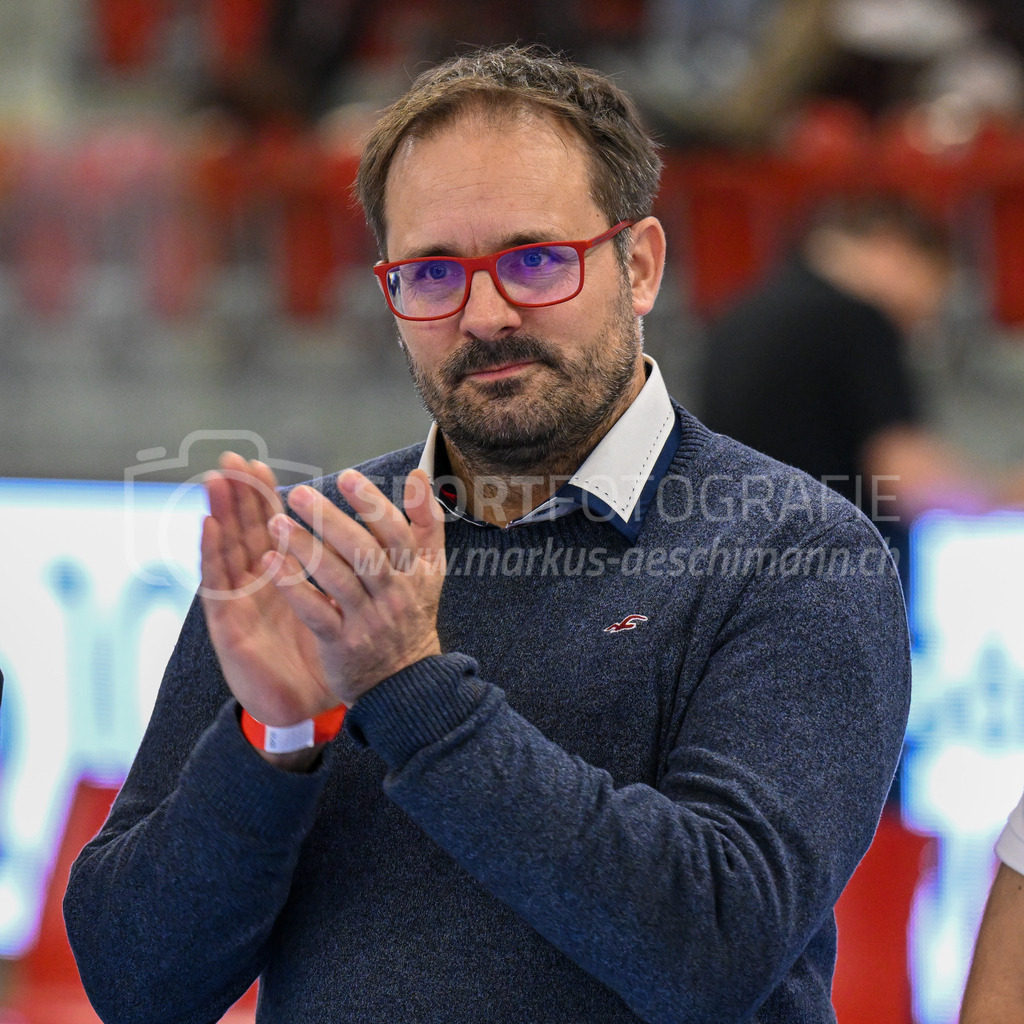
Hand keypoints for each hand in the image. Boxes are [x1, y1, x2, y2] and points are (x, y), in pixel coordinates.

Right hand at [201, 453, 338, 732]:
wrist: (307, 707)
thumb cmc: (321, 652)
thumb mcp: (339, 606)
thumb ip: (345, 571)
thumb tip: (365, 536)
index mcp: (285, 576)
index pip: (271, 528)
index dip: (262, 498)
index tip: (258, 465)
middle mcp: (259, 584)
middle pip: (244, 531)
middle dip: (237, 496)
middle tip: (230, 461)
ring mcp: (242, 603)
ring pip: (228, 550)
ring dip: (220, 514)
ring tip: (215, 482)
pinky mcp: (230, 626)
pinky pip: (220, 585)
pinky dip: (212, 553)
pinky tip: (209, 528)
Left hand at [264, 467, 444, 707]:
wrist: (406, 682)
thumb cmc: (411, 615)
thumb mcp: (430, 570)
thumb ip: (427, 522)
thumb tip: (418, 475)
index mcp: (414, 572)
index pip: (397, 533)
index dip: (373, 504)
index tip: (346, 477)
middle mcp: (393, 594)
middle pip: (364, 552)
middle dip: (331, 521)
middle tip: (299, 494)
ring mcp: (367, 620)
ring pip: (337, 579)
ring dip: (305, 548)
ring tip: (276, 522)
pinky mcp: (341, 643)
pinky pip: (315, 612)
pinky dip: (293, 587)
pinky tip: (270, 563)